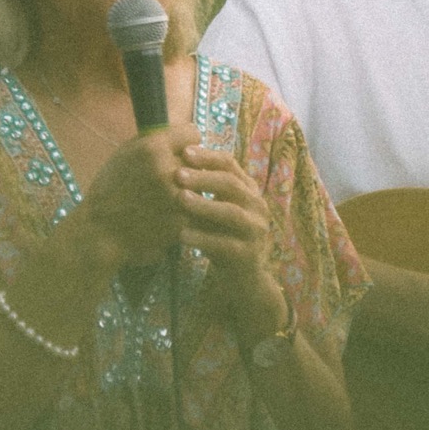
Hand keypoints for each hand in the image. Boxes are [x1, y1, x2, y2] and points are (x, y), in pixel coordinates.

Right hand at [73, 123, 201, 268]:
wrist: (100, 231)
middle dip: (190, 168)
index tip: (180, 153)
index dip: (187, 143)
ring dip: (192, 191)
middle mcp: (168, 169)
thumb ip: (156, 140)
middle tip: (174, 179)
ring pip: (201, 186)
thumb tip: (184, 134)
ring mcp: (177, 196)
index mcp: (153, 147)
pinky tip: (169, 216)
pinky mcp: (182, 220)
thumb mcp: (126, 153)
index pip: (193, 133)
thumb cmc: (111, 189)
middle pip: (199, 160)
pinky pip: (197, 209)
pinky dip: (187, 212)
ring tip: (168, 198)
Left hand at [174, 144, 285, 339]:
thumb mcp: (214, 209)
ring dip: (204, 205)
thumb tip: (171, 159)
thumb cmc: (221, 236)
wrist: (243, 278)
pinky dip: (203, 238)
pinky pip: (225, 244)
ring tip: (180, 199)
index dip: (208, 156)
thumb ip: (203, 189)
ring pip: (231, 213)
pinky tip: (181, 235)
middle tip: (177, 174)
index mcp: (248, 189)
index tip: (183, 151)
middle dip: (203, 178)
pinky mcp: (248, 255)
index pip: (230, 164)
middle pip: (231, 185)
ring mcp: (256, 231)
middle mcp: (256, 206)